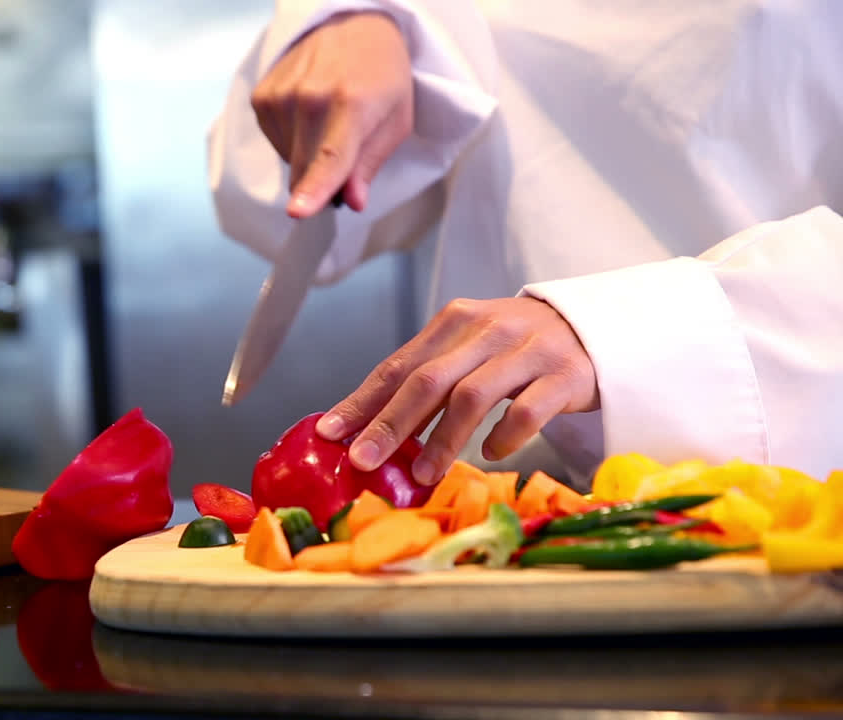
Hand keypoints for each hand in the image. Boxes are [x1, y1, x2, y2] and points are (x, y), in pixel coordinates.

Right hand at [251, 10, 412, 217]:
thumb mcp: (396, 119)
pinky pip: (276, 143)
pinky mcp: (261, 97)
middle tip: (347, 153)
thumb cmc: (380, 75)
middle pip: (303, 172)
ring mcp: (280, 96)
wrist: (352, 23)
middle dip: (322, 181)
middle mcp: (309, 99)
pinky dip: (293, 139)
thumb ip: (370, 164)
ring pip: (289, 162)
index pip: (329, 157)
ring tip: (328, 118)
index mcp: (351, 105)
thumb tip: (351, 200)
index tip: (297, 212)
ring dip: (308, 155)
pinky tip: (308, 113)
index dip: (314, 189)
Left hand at [315, 297, 599, 485]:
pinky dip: (504, 436)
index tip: (329, 433)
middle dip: (390, 425)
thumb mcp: (471, 346)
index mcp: (454, 321)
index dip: (361, 401)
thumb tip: (372, 427)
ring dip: (442, 440)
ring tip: (422, 475)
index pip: (397, 366)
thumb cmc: (518, 346)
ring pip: (472, 396)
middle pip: (427, 381)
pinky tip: (491, 453)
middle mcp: (487, 329)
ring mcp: (527, 350)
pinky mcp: (565, 375)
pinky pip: (527, 410)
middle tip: (364, 462)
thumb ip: (430, 375)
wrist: (595, 324)